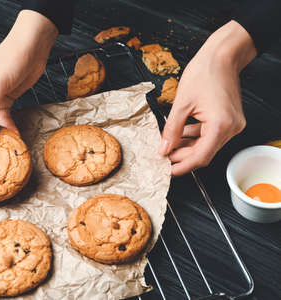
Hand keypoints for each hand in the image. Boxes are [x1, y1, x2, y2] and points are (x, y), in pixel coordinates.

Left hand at [159, 21, 256, 175]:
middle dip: (182, 156)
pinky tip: (180, 134)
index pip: (200, 157)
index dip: (182, 166)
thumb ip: (172, 130)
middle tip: (163, 156)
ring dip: (187, 146)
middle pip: (203, 153)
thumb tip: (164, 148)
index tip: (167, 171)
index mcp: (220, 125)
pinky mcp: (230, 119)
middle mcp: (231, 128)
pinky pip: (210, 134)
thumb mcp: (181, 103)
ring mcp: (232, 124)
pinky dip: (195, 136)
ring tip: (167, 144)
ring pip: (206, 144)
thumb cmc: (204, 72)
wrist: (222, 55)